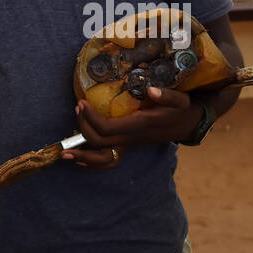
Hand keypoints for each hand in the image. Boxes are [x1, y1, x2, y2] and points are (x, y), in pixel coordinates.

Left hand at [63, 86, 204, 168]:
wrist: (186, 124)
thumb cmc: (180, 110)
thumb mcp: (180, 100)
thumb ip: (167, 95)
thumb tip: (151, 90)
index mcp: (140, 125)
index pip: (108, 128)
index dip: (91, 118)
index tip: (82, 103)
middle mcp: (132, 138)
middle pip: (100, 142)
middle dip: (82, 128)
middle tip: (77, 108)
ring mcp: (129, 144)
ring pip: (103, 159)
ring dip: (83, 156)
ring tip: (65, 151)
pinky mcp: (127, 145)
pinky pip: (108, 160)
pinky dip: (92, 162)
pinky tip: (79, 159)